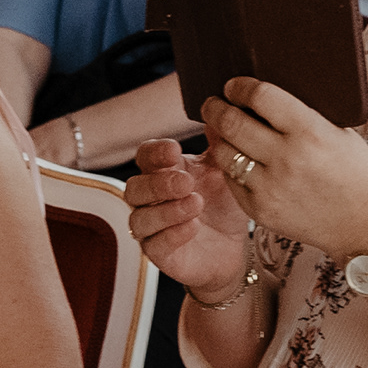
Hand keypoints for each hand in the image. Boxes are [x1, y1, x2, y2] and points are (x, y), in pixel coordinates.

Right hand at [124, 138, 253, 295]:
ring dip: (166, 210)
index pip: (145, 156)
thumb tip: (221, 113)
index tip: (175, 150)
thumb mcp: (226, 172)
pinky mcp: (159, 254)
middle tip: (186, 181)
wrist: (233, 248)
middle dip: (158, 183)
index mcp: (163, 172)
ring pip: (140, 218)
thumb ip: (220, 145)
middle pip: (135, 187)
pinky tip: (193, 226)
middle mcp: (151, 199)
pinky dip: (172, 234)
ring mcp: (152, 227)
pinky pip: (155, 245)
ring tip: (195, 203)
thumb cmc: (222, 205)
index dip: (156, 153)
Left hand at [197, 77, 367, 260]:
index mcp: (310, 132)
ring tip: (222, 131)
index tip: (233, 85)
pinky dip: (231, 167)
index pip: (260, 96)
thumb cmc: (359, 174)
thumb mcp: (340, 133)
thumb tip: (264, 97)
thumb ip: (303, 115)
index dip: (240, 87)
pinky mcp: (262, 211)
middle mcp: (286, 159)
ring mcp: (271, 188)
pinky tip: (238, 159)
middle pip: (232, 123)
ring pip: (225, 153)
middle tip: (213, 103)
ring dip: (219, 138)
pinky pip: (232, 181)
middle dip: (216, 108)